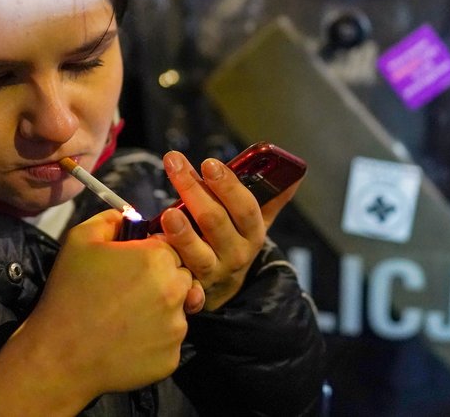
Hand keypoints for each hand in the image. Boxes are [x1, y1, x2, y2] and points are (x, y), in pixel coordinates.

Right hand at [0, 210, 194, 415]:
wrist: (59, 356)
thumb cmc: (69, 295)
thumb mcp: (80, 240)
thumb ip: (111, 219)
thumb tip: (129, 216)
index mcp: (157, 258)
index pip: (171, 247)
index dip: (151, 255)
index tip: (132, 268)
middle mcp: (175, 290)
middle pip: (182, 277)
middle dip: (162, 281)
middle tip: (129, 293)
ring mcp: (176, 327)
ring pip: (179, 311)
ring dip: (161, 311)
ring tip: (127, 319)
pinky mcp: (172, 358)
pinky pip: (170, 342)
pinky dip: (155, 342)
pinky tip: (128, 342)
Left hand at [158, 151, 300, 310]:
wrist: (224, 287)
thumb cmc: (235, 240)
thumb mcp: (255, 223)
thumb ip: (272, 198)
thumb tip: (296, 175)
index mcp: (253, 233)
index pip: (245, 207)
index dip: (228, 185)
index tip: (209, 163)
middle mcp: (235, 254)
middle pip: (215, 221)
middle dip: (194, 189)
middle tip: (175, 163)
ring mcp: (212, 272)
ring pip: (197, 253)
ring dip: (182, 232)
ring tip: (167, 212)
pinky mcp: (190, 286)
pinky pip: (177, 272)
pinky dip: (165, 255)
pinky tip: (153, 239)